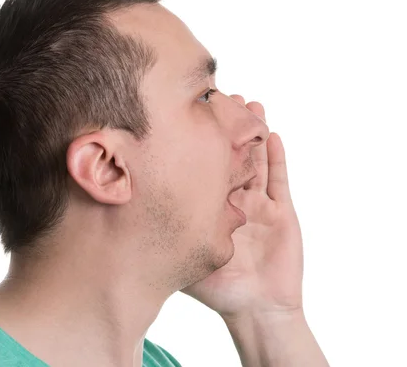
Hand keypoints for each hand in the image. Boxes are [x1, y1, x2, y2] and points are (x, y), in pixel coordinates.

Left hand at [180, 95, 303, 318]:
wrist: (257, 308)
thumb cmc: (219, 289)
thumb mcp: (185, 256)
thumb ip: (164, 236)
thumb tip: (123, 214)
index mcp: (212, 206)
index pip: (205, 165)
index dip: (203, 140)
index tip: (193, 112)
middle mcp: (235, 199)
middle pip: (232, 154)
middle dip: (230, 126)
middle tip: (224, 97)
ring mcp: (260, 203)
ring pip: (256, 160)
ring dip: (254, 133)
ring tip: (251, 105)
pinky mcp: (282, 212)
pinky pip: (280, 181)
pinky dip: (277, 159)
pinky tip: (273, 137)